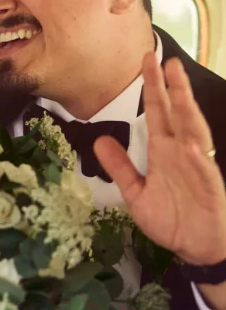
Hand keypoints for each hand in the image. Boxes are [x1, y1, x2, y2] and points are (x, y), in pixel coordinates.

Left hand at [95, 52, 225, 266]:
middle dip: (172, 88)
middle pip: (177, 114)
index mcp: (164, 151)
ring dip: (188, 111)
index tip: (146, 61)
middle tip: (166, 61)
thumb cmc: (172, 219)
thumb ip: (120, 166)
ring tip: (180, 88)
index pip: (158, 112)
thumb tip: (99, 140)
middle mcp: (182, 153)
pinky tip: (192, 147)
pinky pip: (204, 172)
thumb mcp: (136, 193)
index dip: (153, 88)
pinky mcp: (209, 189)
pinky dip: (199, 159)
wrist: (195, 248)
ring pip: (194, 133)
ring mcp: (198, 168)